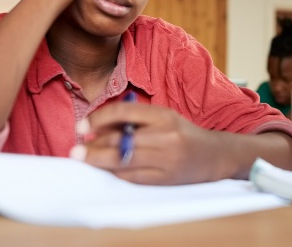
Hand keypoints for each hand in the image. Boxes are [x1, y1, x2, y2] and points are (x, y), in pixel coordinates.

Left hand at [75, 103, 224, 184]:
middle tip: (76, 149)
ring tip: (84, 158)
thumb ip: (135, 120)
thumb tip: (97, 129)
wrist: (214, 156)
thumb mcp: (164, 118)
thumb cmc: (183, 134)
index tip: (81, 127)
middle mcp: (165, 136)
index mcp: (164, 116)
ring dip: (98, 160)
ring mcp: (166, 159)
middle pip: (119, 140)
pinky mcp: (165, 179)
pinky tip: (107, 169)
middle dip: (93, 145)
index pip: (122, 113)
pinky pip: (131, 177)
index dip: (97, 119)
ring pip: (122, 160)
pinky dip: (115, 173)